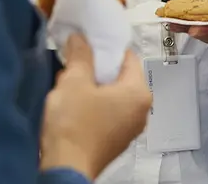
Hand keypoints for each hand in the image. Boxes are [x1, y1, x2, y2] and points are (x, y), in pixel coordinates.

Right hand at [41, 36, 151, 180]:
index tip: (85, 45)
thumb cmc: (75, 123)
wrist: (66, 170)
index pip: (127, 56)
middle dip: (95, 69)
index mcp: (139, 93)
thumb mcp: (75, 81)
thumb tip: (80, 37)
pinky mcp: (115, 141)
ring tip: (68, 85)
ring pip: (111, 95)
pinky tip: (72, 105)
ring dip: (90, 87)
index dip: (105, 47)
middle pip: (119, 76)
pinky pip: (107, 112)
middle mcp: (141, 111)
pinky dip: (92, 105)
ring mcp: (129, 129)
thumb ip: (81, 54)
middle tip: (73, 66)